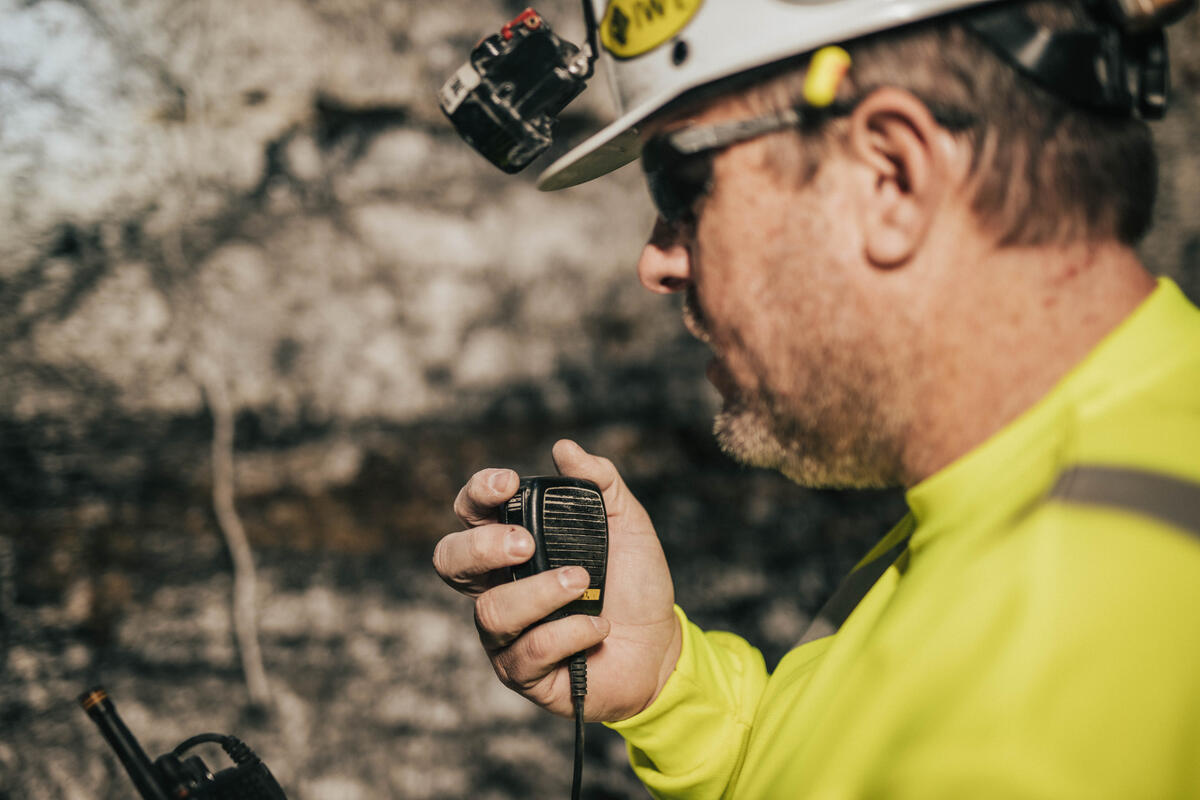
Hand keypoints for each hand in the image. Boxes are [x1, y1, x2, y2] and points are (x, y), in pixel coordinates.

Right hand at [433, 439, 680, 721]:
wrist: (662, 648)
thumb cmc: (635, 584)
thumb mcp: (627, 524)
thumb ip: (600, 483)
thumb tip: (564, 449)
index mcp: (513, 546)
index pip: (472, 514)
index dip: (478, 494)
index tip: (509, 484)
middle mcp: (499, 586)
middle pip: (449, 561)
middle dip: (482, 547)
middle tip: (526, 544)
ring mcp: (506, 633)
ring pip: (491, 611)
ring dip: (540, 593)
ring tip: (583, 583)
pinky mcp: (524, 673)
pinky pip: (528, 653)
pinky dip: (569, 633)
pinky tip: (599, 627)